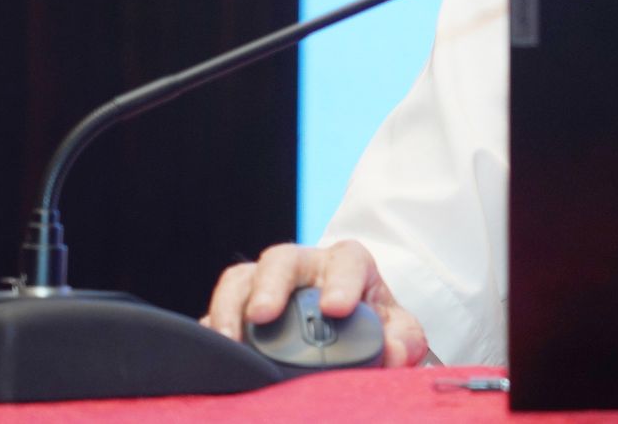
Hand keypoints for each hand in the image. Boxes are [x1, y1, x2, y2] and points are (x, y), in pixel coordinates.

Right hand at [203, 239, 428, 367]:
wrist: (347, 332)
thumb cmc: (373, 325)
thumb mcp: (397, 332)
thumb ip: (403, 341)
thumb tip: (395, 356)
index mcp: (347, 265)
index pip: (346, 261)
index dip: (341, 281)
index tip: (336, 308)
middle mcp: (303, 268)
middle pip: (281, 260)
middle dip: (271, 285)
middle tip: (265, 314)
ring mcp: (265, 286)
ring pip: (241, 280)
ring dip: (232, 307)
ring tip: (232, 341)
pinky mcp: (238, 311)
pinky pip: (217, 312)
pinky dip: (214, 330)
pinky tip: (216, 356)